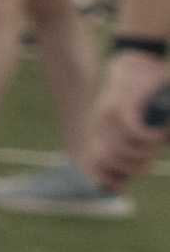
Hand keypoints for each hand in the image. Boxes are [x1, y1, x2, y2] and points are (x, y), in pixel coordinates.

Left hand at [98, 44, 160, 184]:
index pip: (93, 163)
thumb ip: (135, 143)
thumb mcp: (135, 121)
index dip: (105, 181)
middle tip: (151, 153)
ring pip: (124, 150)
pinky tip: (159, 132)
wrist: (138, 60)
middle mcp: (101, 125)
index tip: (120, 191)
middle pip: (113, 163)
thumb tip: (142, 163)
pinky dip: (149, 137)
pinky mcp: (124, 105)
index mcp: (102, 131)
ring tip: (157, 139)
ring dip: (147, 151)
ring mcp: (110, 115)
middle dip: (137, 166)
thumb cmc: (142, 93)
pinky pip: (133, 132)